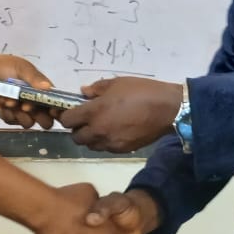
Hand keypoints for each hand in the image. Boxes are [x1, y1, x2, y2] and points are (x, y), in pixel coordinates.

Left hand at [0, 53, 58, 129]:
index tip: (50, 109)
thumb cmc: (7, 66)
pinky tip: (1, 100)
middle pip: (46, 122)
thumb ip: (34, 78)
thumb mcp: (22, 67)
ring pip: (28, 123)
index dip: (57, 111)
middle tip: (26, 106)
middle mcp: (36, 104)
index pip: (57, 106)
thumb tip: (48, 88)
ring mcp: (22, 112)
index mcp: (43, 92)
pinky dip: (5, 111)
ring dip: (17, 112)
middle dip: (37, 116)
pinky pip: (11, 121)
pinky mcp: (9, 116)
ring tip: (8, 100)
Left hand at [59, 76, 181, 152]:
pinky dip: (105, 141)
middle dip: (77, 129)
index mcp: (93, 112)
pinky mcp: (122, 150)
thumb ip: (96, 89)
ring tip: (101, 125)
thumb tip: (83, 93)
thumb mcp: (116, 83)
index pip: (67, 121)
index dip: (66, 116)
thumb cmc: (141, 91)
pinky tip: (114, 131)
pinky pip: (105, 148)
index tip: (71, 111)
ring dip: (90, 137)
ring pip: (90, 145)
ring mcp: (110, 143)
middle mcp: (98, 131)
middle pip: (76, 137)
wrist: (167, 109)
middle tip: (86, 119)